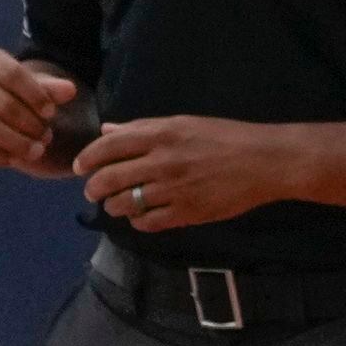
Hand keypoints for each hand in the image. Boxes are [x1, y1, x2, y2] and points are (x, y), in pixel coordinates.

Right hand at [0, 46, 80, 173]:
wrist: (6, 113)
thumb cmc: (25, 96)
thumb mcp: (41, 89)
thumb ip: (53, 89)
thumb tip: (69, 90)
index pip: (12, 73)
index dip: (35, 95)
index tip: (51, 112)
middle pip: (1, 103)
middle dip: (28, 123)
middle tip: (46, 136)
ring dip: (15, 142)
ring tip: (36, 150)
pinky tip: (13, 159)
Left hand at [73, 116, 294, 231]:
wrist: (264, 162)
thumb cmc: (225, 137)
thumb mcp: (184, 123)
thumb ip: (143, 128)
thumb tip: (109, 131)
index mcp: (161, 134)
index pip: (109, 146)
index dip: (88, 158)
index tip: (80, 167)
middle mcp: (163, 161)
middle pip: (110, 178)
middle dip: (94, 187)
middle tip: (92, 191)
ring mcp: (174, 190)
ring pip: (125, 204)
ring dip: (114, 206)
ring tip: (116, 205)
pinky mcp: (187, 213)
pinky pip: (148, 223)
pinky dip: (138, 222)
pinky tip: (140, 217)